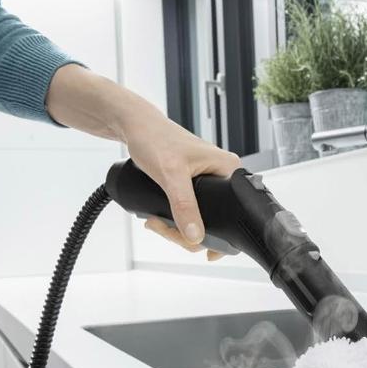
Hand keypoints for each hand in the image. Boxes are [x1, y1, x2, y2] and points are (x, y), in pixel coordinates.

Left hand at [124, 113, 239, 260]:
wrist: (135, 126)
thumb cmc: (154, 139)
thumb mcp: (171, 175)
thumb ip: (184, 206)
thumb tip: (196, 237)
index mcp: (230, 171)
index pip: (231, 215)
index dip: (212, 236)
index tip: (188, 240)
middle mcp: (224, 177)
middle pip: (214, 223)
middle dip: (186, 233)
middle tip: (161, 227)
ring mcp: (210, 182)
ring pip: (200, 221)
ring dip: (177, 229)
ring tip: (156, 222)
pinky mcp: (196, 185)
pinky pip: (192, 212)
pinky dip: (176, 220)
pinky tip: (162, 219)